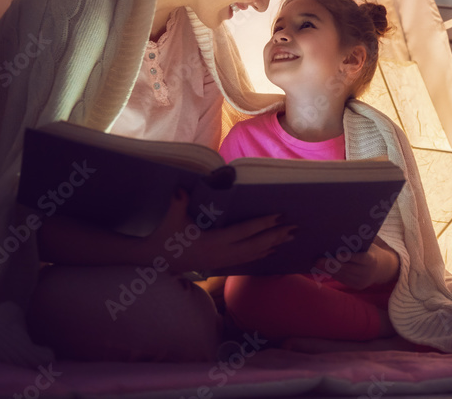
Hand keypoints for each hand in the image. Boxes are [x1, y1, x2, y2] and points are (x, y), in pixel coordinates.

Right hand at [145, 191, 294, 272]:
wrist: (156, 260)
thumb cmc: (165, 237)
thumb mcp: (171, 220)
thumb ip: (178, 203)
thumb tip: (181, 188)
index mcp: (214, 242)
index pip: (244, 232)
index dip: (263, 224)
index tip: (279, 216)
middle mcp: (223, 253)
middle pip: (256, 245)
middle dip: (276, 236)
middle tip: (295, 228)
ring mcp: (223, 261)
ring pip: (254, 254)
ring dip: (273, 245)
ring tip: (290, 237)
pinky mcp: (221, 264)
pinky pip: (247, 260)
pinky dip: (262, 253)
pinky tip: (273, 249)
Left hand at [315, 238, 398, 289]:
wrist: (383, 268)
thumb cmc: (371, 250)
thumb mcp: (369, 245)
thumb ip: (358, 242)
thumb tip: (340, 233)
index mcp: (372, 260)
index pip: (362, 259)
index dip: (350, 257)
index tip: (338, 254)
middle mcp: (368, 272)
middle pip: (348, 268)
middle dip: (333, 264)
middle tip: (319, 259)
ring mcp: (362, 281)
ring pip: (343, 275)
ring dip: (329, 270)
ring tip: (318, 263)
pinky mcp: (357, 286)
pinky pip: (343, 280)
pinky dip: (333, 274)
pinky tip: (324, 268)